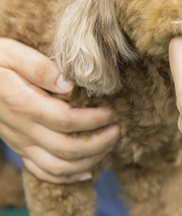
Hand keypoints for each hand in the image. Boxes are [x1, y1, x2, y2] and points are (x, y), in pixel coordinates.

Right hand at [0, 39, 119, 182]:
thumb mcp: (13, 54)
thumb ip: (41, 68)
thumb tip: (69, 83)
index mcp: (23, 104)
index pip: (66, 120)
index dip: (93, 119)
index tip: (112, 111)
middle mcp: (22, 129)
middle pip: (67, 149)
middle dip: (99, 142)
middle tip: (118, 128)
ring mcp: (20, 143)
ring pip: (58, 167)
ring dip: (89, 160)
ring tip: (109, 144)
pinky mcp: (20, 149)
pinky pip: (43, 172)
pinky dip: (68, 176)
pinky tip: (88, 170)